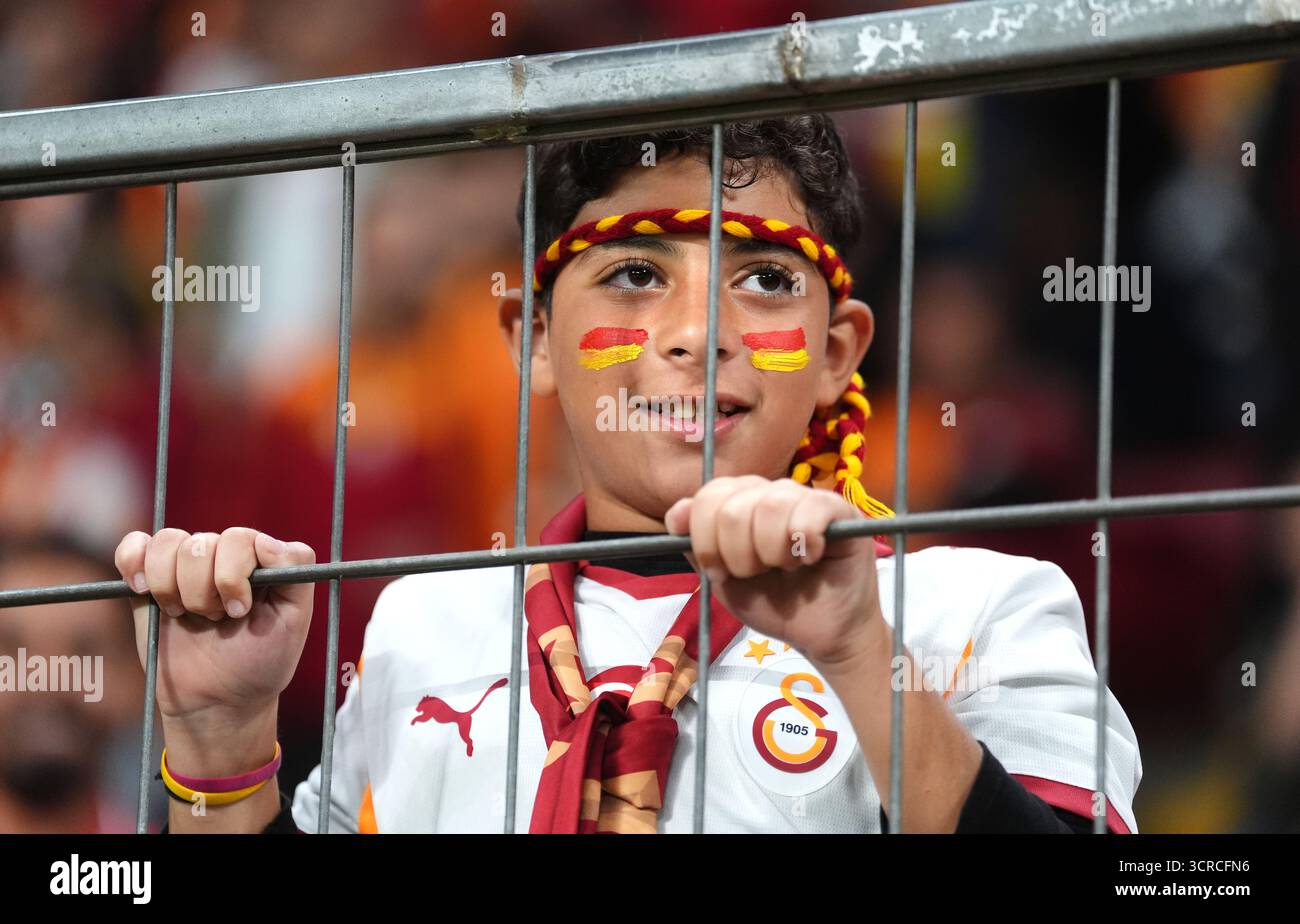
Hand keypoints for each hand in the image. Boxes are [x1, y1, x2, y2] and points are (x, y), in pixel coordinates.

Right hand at [114, 527, 315, 734]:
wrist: (217, 700)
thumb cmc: (260, 662)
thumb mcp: (293, 621)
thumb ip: (296, 574)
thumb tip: (266, 540)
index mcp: (259, 560)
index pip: (241, 538)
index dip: (234, 573)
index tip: (239, 611)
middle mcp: (223, 556)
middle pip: (202, 543)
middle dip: (204, 590)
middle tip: (215, 620)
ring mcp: (186, 566)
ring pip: (169, 543)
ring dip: (173, 587)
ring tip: (186, 616)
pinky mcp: (150, 580)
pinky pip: (135, 546)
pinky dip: (134, 560)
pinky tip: (143, 591)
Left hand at [664, 475, 884, 668]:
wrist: (821, 635)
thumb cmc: (775, 605)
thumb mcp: (724, 580)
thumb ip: (697, 547)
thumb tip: (676, 514)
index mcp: (741, 504)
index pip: (709, 495)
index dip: (706, 538)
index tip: (719, 572)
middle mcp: (771, 493)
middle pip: (734, 503)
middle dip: (737, 552)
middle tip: (756, 574)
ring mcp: (806, 497)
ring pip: (771, 504)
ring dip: (771, 550)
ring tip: (786, 568)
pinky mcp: (840, 510)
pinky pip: (812, 509)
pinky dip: (804, 542)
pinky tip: (810, 558)